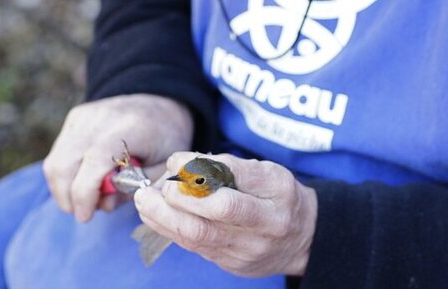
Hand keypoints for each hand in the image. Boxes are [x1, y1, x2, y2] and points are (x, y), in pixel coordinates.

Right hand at [43, 94, 192, 221]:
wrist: (160, 104)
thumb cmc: (166, 140)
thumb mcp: (165, 168)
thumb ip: (136, 187)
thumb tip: (102, 203)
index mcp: (131, 128)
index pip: (94, 162)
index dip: (85, 194)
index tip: (85, 216)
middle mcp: (102, 118)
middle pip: (65, 164)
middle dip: (68, 197)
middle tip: (84, 213)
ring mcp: (85, 116)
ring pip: (55, 161)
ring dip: (63, 188)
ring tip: (87, 199)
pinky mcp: (76, 117)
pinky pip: (59, 152)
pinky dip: (65, 174)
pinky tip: (86, 180)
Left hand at [135, 152, 317, 276]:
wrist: (303, 240)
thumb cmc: (280, 198)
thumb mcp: (268, 173)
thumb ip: (231, 168)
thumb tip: (184, 164)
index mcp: (276, 196)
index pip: (233, 184)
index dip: (197, 172)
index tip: (175, 161)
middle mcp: (264, 226)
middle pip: (212, 217)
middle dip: (176, 199)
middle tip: (156, 186)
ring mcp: (246, 250)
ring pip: (197, 236)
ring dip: (163, 216)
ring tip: (144, 199)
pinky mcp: (231, 263)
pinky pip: (195, 247)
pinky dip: (170, 228)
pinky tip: (155, 215)